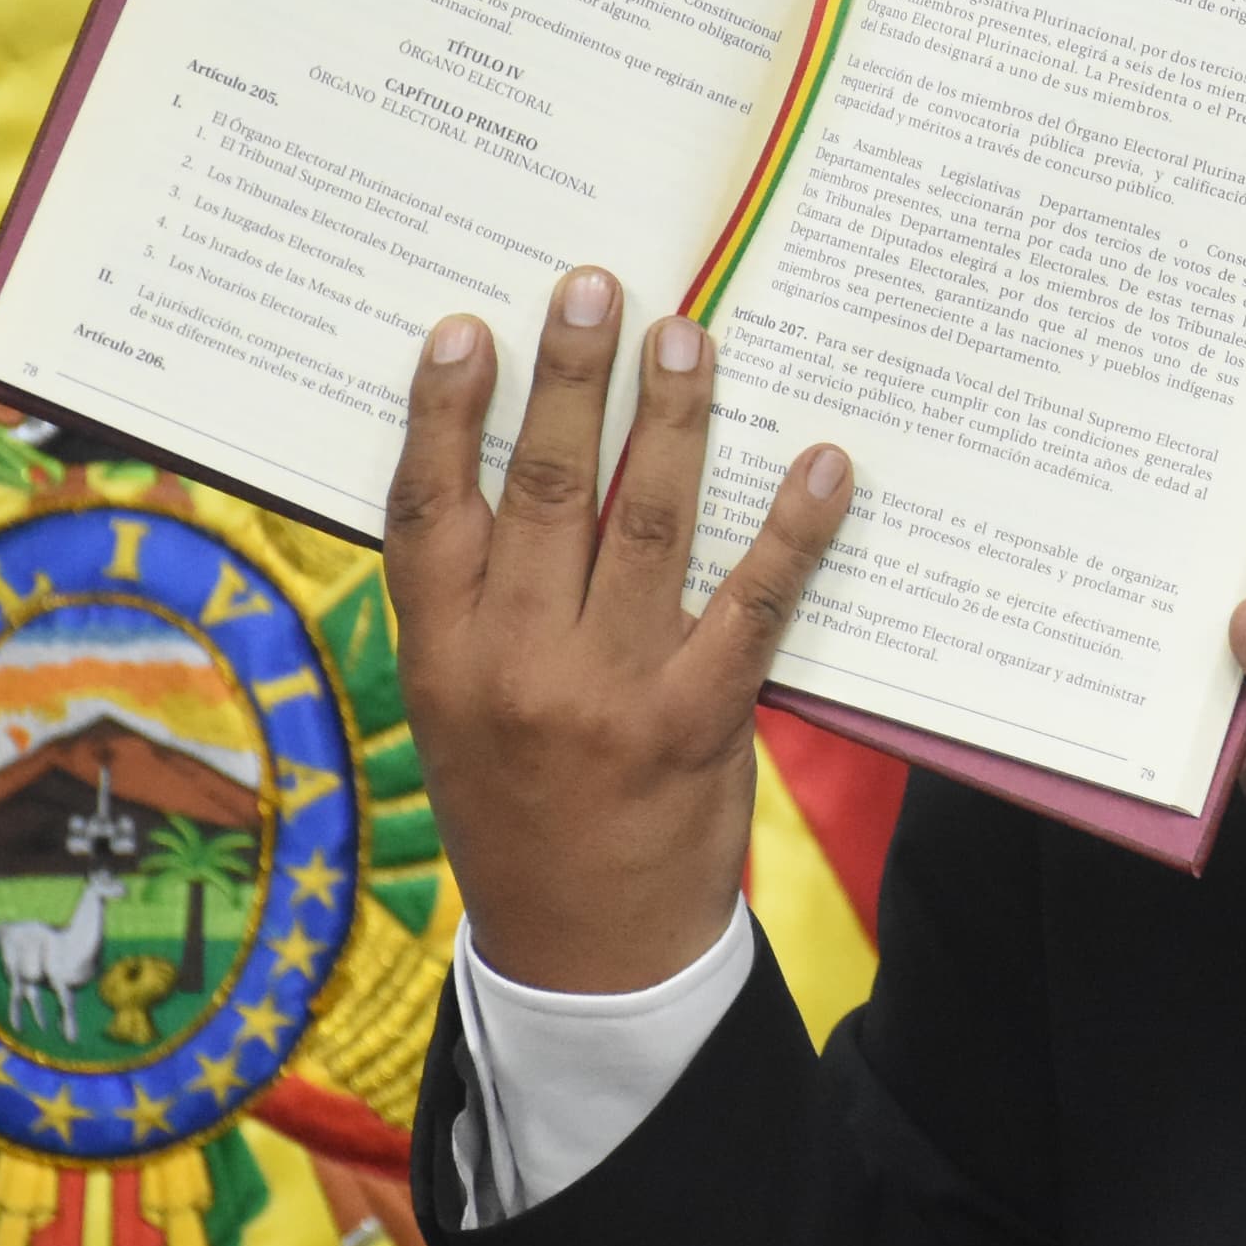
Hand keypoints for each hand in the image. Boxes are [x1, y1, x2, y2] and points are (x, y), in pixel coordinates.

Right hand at [383, 268, 851, 992]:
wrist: (586, 957)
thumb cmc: (517, 810)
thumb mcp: (454, 711)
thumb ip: (470, 603)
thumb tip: (501, 459)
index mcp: (441, 659)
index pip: (426, 513)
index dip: (442, 415)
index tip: (466, 328)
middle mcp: (517, 668)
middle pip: (540, 493)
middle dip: (568, 380)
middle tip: (593, 288)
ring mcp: (610, 693)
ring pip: (645, 525)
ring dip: (670, 421)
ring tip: (688, 337)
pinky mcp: (699, 723)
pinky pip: (754, 604)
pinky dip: (792, 527)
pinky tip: (820, 463)